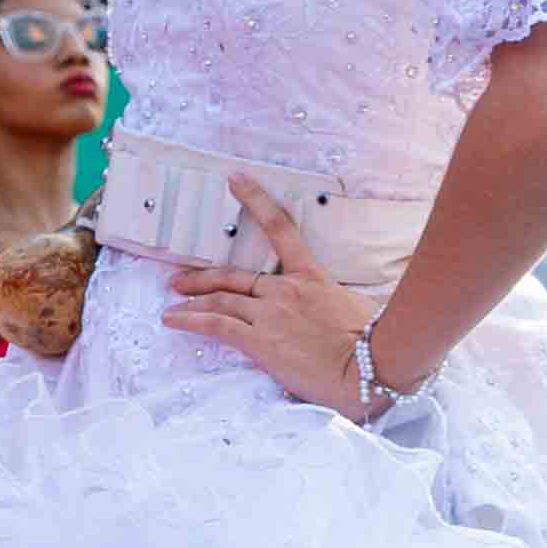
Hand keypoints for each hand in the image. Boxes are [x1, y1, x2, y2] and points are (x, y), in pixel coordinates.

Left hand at [154, 172, 385, 407]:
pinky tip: (173, 320)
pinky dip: (190, 319)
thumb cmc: (375, 342)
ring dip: (192, 300)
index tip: (236, 180)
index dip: (256, 200)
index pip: (281, 228)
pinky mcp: (259, 340)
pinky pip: (215, 324)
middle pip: (234, 275)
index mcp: (312, 278)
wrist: (371, 367)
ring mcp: (270, 313)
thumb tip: (335, 311)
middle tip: (179, 278)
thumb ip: (335, 303)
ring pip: (220, 300)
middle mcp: (286, 290)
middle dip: (203, 276)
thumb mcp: (358, 309)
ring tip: (172, 305)